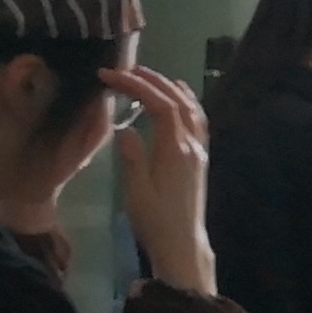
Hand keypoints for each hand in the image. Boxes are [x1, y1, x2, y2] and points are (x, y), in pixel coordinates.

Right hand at [106, 66, 212, 292]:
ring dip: (171, 88)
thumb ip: (132, 156)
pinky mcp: (201, 159)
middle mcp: (193, 145)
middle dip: (152, 81)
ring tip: (150, 75)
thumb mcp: (135, 190)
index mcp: (175, 150)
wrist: (183, 243)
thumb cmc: (155, 220)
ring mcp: (200, 151)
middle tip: (126, 69)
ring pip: (192, 109)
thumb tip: (125, 127)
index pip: (160, 106)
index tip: (111, 75)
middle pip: (177, 102)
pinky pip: (198, 121)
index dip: (137, 86)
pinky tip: (180, 98)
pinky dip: (188, 103)